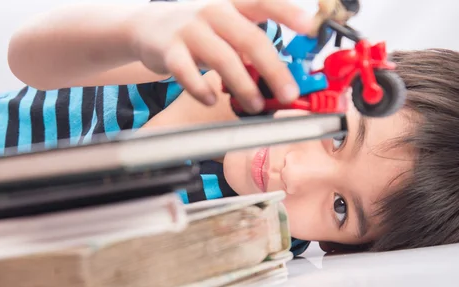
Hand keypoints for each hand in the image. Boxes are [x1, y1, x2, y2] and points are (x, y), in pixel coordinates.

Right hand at [128, 0, 311, 112]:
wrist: (148, 26)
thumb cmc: (199, 29)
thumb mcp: (227, 25)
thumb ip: (252, 42)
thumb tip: (284, 73)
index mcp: (233, 3)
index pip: (264, 2)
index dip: (287, 12)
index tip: (310, 27)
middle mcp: (213, 11)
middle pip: (250, 39)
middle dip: (273, 69)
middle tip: (289, 93)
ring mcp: (190, 30)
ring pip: (223, 59)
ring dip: (244, 86)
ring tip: (256, 105)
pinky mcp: (169, 50)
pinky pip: (187, 74)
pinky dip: (202, 90)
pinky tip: (212, 100)